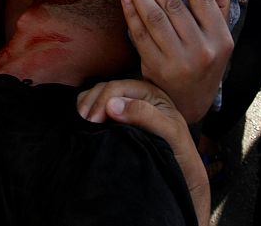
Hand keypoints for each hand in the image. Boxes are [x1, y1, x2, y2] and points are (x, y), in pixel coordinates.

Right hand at [77, 79, 210, 222]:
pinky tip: (81, 124)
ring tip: (79, 124)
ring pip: (97, 96)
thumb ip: (145, 115)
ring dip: (85, 106)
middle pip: (104, 89)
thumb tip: (111, 105)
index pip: (117, 87)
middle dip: (90, 103)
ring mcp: (125, 106)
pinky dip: (85, 111)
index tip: (92, 121)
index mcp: (149, 92)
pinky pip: (95, 108)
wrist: (182, 173)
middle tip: (82, 124)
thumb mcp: (169, 131)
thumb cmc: (179, 152)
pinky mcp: (116, 119)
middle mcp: (135, 95)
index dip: (101, 101)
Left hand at [95, 0, 232, 123]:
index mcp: (220, 38)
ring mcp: (178, 61)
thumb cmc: (205, 64)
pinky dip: (131, 16)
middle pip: (174, 6)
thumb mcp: (220, 39)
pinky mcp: (156, 68)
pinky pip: (140, 36)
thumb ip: (219, 7)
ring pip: (155, 19)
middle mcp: (201, 49)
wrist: (190, 104)